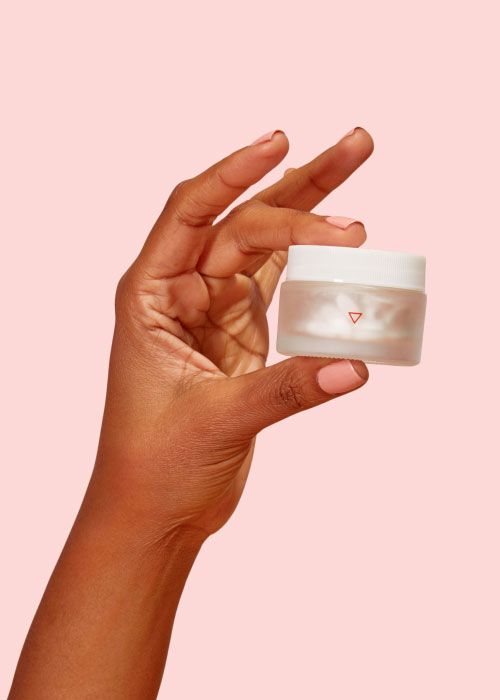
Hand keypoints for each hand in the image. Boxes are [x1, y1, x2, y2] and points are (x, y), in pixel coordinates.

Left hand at [92, 128, 373, 541]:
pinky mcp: (241, 334)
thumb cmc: (154, 464)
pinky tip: (339, 245)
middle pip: (242, 219)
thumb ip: (286, 390)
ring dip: (308, 214)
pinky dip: (310, 264)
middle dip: (297, 187)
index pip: (192, 214)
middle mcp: (181, 292)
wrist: (155, 507)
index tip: (280, 144)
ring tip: (355, 173)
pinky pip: (278, 283)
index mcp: (150, 295)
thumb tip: (352, 366)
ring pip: (264, 245)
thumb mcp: (217, 420)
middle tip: (354, 149)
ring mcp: (214, 310)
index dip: (234, 173)